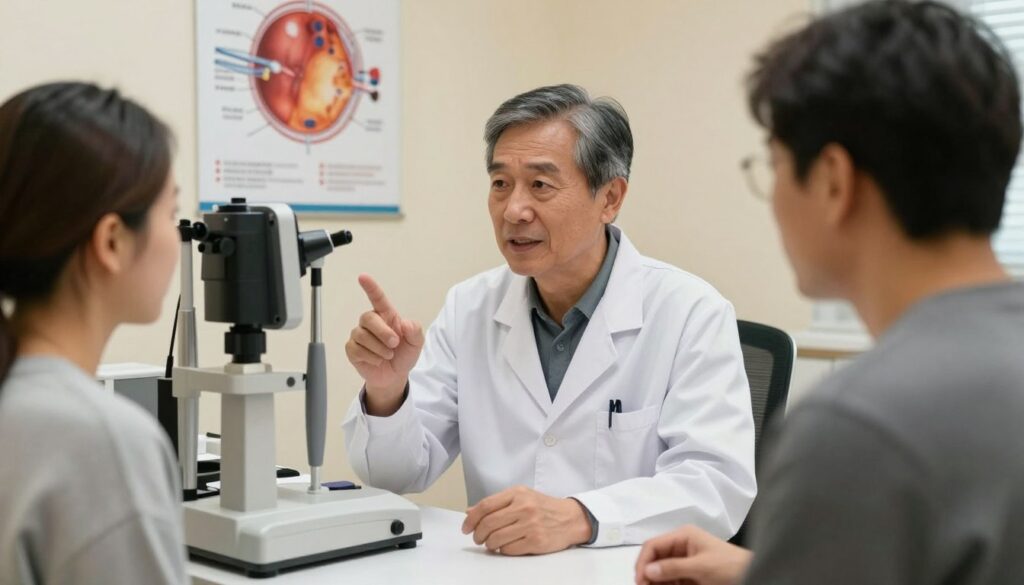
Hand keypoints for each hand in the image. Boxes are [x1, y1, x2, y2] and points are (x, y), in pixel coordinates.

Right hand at [344, 274, 423, 415]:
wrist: (394, 376)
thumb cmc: (404, 355)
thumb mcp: (416, 343)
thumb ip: (414, 331)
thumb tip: (405, 323)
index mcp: (386, 316)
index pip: (376, 298)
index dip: (370, 287)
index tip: (362, 277)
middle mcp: (371, 322)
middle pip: (368, 318)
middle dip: (383, 332)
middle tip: (394, 344)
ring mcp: (359, 335)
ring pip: (362, 336)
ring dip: (379, 349)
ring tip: (388, 355)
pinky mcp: (352, 349)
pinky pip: (357, 350)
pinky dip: (371, 358)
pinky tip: (377, 361)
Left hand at [461, 486, 591, 555]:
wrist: (571, 518)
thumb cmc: (544, 507)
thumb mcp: (522, 497)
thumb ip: (497, 503)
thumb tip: (469, 512)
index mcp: (518, 493)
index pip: (486, 505)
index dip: (471, 519)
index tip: (465, 527)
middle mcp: (524, 507)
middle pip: (488, 523)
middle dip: (478, 534)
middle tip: (478, 538)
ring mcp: (530, 524)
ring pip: (496, 538)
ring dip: (489, 544)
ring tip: (492, 543)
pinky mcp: (536, 541)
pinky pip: (509, 549)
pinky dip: (503, 550)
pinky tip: (506, 546)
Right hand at [634, 525, 751, 584]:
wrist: (753, 575)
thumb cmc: (731, 566)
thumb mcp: (702, 566)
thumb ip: (674, 568)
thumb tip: (649, 570)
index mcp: (683, 536)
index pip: (653, 545)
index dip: (643, 562)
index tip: (640, 580)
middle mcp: (681, 547)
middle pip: (654, 559)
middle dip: (647, 573)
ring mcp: (684, 562)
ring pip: (660, 572)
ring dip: (655, 582)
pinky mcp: (689, 576)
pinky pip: (670, 581)